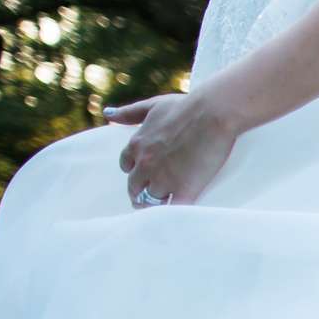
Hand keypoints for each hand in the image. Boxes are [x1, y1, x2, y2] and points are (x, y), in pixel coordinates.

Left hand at [105, 93, 239, 208]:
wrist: (211, 115)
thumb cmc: (186, 107)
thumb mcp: (153, 105)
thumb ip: (130, 112)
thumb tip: (107, 113)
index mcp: (137, 145)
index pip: (126, 166)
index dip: (134, 171)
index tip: (143, 174)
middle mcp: (145, 165)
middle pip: (135, 188)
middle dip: (140, 192)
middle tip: (149, 198)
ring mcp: (163, 179)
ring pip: (151, 201)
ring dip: (156, 204)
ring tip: (163, 208)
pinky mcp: (184, 190)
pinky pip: (172, 210)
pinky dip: (174, 213)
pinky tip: (179, 212)